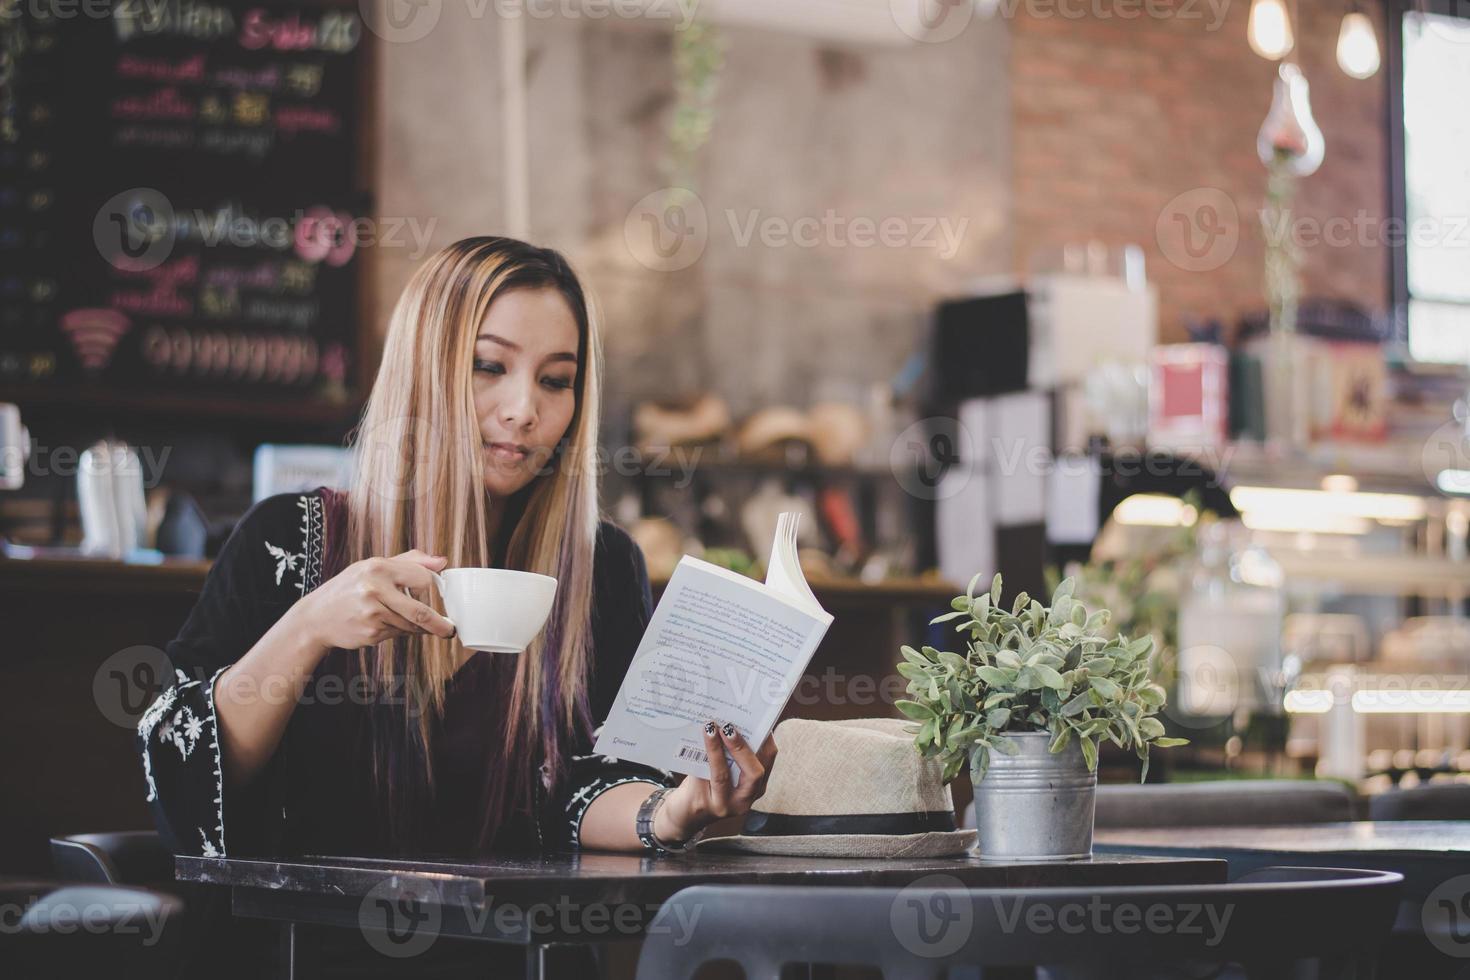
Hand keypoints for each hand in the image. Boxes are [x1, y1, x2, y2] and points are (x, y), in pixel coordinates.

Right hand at [289, 550, 456, 653]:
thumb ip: (410, 561)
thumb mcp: (373, 566)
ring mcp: (372, 613)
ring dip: (415, 627)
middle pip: (421, 611)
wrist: (316, 617)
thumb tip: (442, 562)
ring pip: (411, 625)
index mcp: (378, 567)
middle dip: (439, 624)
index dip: (429, 588)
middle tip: (449, 630)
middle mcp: (374, 589)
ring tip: (401, 620)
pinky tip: (382, 624)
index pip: (422, 579)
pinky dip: (399, 631)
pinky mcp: (371, 633)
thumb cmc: (349, 588)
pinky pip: (398, 635)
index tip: (431, 594)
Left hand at [653, 721, 776, 844]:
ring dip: (717, 750)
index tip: (755, 718)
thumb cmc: (706, 785)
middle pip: (754, 773)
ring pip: (724, 776)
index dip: (765, 738)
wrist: (684, 813)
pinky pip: (704, 778)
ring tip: (710, 730)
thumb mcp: (725, 770)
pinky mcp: (706, 805)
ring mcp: (727, 805)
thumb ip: (731, 753)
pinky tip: (697, 742)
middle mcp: (746, 799)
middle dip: (742, 747)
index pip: (768, 758)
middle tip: (729, 727)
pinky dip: (702, 757)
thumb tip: (728, 721)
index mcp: (757, 786)